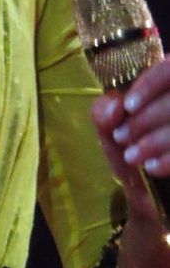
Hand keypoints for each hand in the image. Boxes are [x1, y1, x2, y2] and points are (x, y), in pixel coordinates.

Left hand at [91, 55, 169, 209]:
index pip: (169, 69)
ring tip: (132, 156)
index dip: (150, 83)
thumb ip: (103, 112)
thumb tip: (116, 106)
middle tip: (122, 137)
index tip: (128, 106)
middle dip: (143, 119)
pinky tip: (152, 167)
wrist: (148, 198)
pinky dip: (169, 158)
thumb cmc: (129, 150)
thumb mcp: (109, 130)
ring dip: (154, 141)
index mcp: (166, 88)